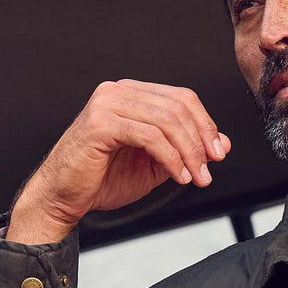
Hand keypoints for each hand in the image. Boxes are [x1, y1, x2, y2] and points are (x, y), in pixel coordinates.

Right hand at [6, 80, 229, 242]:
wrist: (64, 197)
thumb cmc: (103, 179)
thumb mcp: (156, 164)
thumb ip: (186, 150)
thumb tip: (223, 143)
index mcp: (132, 94)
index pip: (182, 98)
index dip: (206, 125)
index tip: (219, 154)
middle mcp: (119, 91)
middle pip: (178, 106)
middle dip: (201, 141)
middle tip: (209, 171)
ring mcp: (107, 104)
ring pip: (167, 121)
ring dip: (189, 153)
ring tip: (196, 177)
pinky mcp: (99, 124)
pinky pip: (149, 136)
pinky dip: (171, 158)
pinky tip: (179, 176)